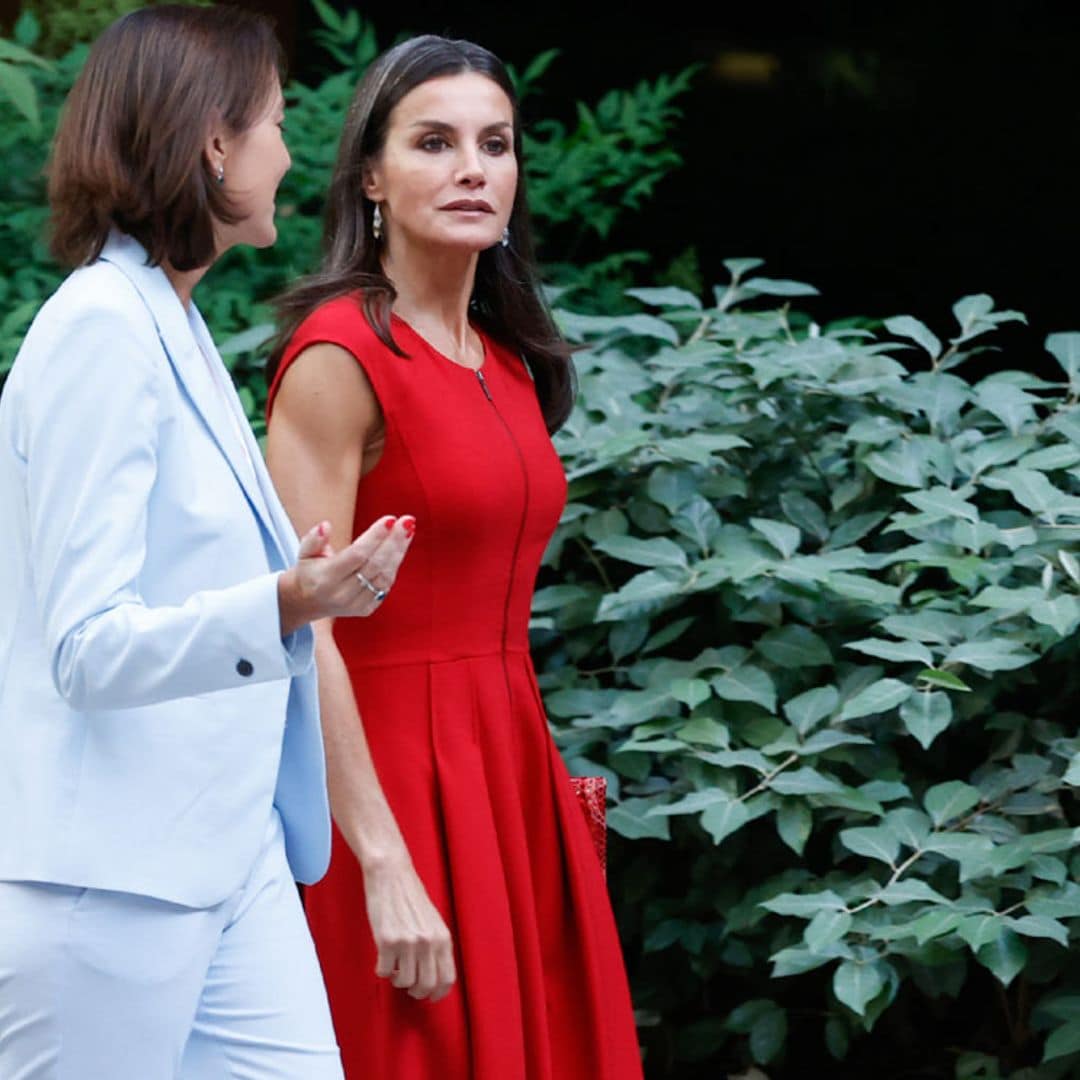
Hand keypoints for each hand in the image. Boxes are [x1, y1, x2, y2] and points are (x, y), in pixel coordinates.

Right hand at [278, 515, 414, 635]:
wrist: (307, 603)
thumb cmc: (309, 571)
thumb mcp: (304, 553)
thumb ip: (314, 539)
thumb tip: (326, 526)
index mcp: (326, 579)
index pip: (356, 555)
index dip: (375, 537)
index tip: (390, 519)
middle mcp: (342, 594)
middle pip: (375, 565)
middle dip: (393, 541)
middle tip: (407, 521)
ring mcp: (356, 604)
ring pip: (384, 576)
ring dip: (399, 552)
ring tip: (408, 530)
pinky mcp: (366, 608)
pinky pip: (386, 585)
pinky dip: (395, 565)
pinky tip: (401, 546)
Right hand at [363, 855, 455, 1001]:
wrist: (391, 874)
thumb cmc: (410, 896)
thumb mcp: (432, 921)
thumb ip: (436, 945)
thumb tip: (434, 976)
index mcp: (442, 937)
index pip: (447, 979)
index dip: (438, 993)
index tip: (430, 996)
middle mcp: (428, 942)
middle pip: (427, 985)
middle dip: (417, 991)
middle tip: (409, 987)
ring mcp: (407, 942)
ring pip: (404, 982)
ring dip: (398, 980)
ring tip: (395, 968)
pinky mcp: (386, 941)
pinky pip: (384, 972)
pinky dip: (383, 970)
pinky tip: (383, 959)